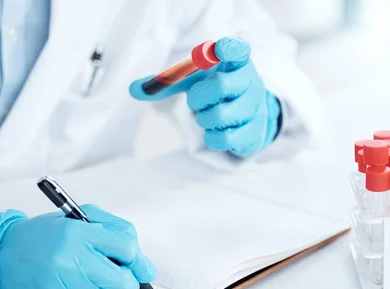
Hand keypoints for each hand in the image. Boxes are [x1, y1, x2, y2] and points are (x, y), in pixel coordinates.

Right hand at [0, 205, 155, 288]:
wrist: (2, 254)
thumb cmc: (47, 235)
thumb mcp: (81, 218)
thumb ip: (118, 233)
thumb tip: (146, 269)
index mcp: (78, 233)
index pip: (127, 248)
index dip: (136, 259)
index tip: (135, 264)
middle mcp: (69, 260)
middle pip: (124, 282)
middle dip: (126, 281)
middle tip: (115, 276)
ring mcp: (60, 287)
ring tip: (94, 283)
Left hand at [129, 37, 280, 157]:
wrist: (247, 118)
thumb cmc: (216, 93)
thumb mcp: (193, 81)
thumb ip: (166, 82)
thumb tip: (133, 89)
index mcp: (236, 62)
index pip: (238, 50)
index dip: (228, 49)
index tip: (216, 50)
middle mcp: (251, 82)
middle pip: (221, 85)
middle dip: (198, 97)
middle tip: (195, 101)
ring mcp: (255, 108)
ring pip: (220, 115)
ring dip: (204, 119)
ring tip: (206, 116)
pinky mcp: (253, 132)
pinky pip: (224, 138)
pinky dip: (211, 137)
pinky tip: (214, 132)